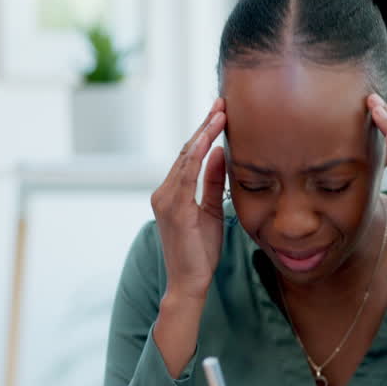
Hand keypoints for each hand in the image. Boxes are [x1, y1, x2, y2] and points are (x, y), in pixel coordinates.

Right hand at [151, 99, 227, 302]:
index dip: (205, 133)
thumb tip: (222, 153)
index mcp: (173, 192)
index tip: (221, 113)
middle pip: (186, 151)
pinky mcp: (173, 208)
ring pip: (185, 158)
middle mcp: (164, 192)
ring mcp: (165, 199)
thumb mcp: (212, 210)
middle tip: (222, 103)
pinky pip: (185, 175)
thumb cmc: (201, 251)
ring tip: (220, 113)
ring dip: (203, 133)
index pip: (190, 156)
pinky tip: (209, 138)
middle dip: (204, 125)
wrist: (189, 282)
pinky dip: (197, 154)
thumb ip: (213, 182)